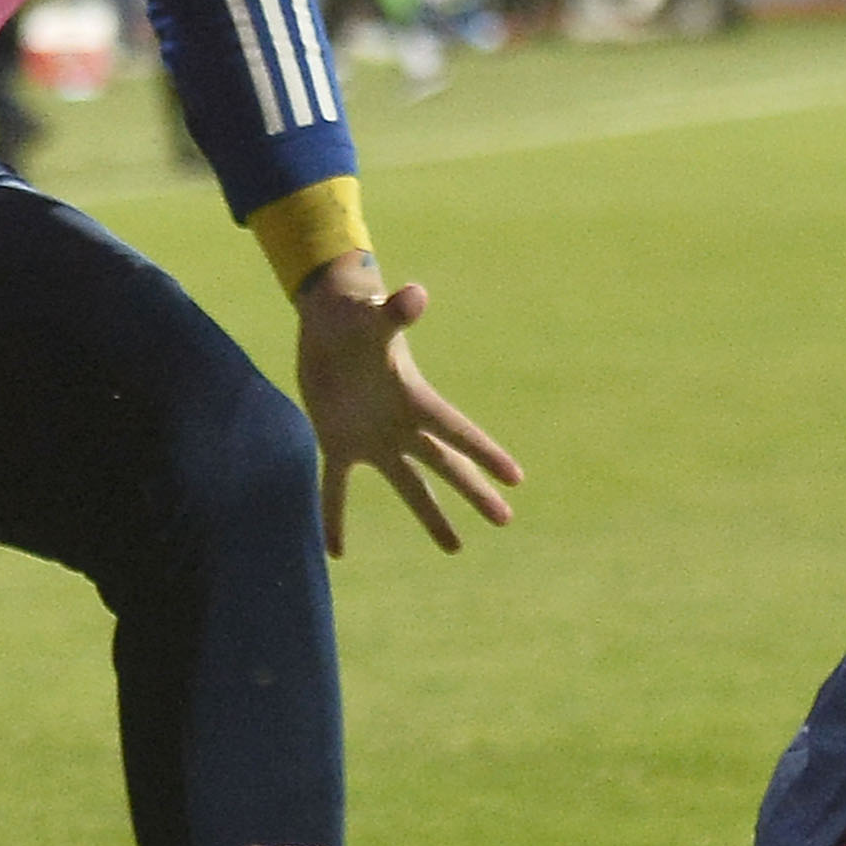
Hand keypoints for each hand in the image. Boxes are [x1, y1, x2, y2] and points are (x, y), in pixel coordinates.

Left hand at [293, 251, 523, 555]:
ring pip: (408, 485)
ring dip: (430, 516)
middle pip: (445, 465)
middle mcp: (400, 424)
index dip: (486, 454)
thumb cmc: (354, 313)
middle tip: (505, 519)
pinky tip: (334, 551)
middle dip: (474, 492)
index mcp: (414, 398)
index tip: (517, 478)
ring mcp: (373, 436)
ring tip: (455, 547)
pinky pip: (337, 486)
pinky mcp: (339, 441)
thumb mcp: (373, 318)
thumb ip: (395, 313)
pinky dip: (334, 517)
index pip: (456, 432)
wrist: (328, 318)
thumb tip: (415, 294)